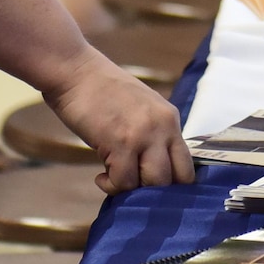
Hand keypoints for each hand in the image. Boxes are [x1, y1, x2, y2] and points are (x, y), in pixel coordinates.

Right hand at [43, 50, 195, 193]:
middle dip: (152, 192)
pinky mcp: (119, 142)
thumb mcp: (141, 109)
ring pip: (151, 184)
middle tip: (132, 187)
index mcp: (170, 118)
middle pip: (173, 180)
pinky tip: (100, 176)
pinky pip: (122, 181)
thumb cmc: (103, 92)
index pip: (187, 166)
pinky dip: (110, 185)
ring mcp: (143, 134)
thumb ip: (153, 135)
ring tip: (114, 179)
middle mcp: (163, 126)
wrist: (76, 72)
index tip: (154, 190)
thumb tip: (153, 171)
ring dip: (131, 190)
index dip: (173, 185)